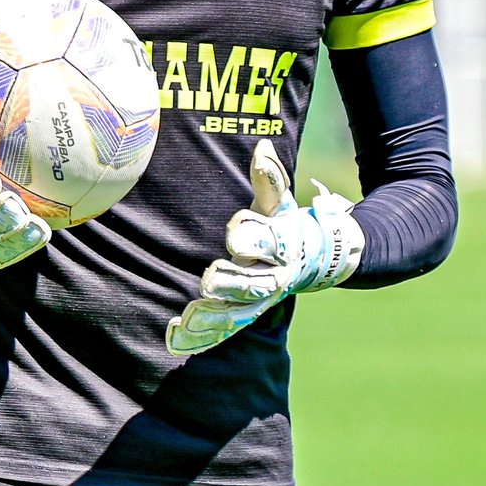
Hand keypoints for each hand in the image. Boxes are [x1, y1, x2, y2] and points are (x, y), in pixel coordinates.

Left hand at [166, 138, 363, 354]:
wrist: (310, 261)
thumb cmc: (284, 225)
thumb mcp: (278, 202)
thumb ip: (270, 178)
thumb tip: (263, 146)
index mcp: (281, 248)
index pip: (267, 243)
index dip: (253, 237)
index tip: (234, 232)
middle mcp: (271, 279)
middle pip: (253, 285)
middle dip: (233, 283)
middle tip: (210, 278)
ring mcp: (256, 302)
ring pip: (236, 315)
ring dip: (212, 317)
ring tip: (188, 317)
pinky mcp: (241, 316)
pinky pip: (221, 332)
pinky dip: (199, 339)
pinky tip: (175, 339)